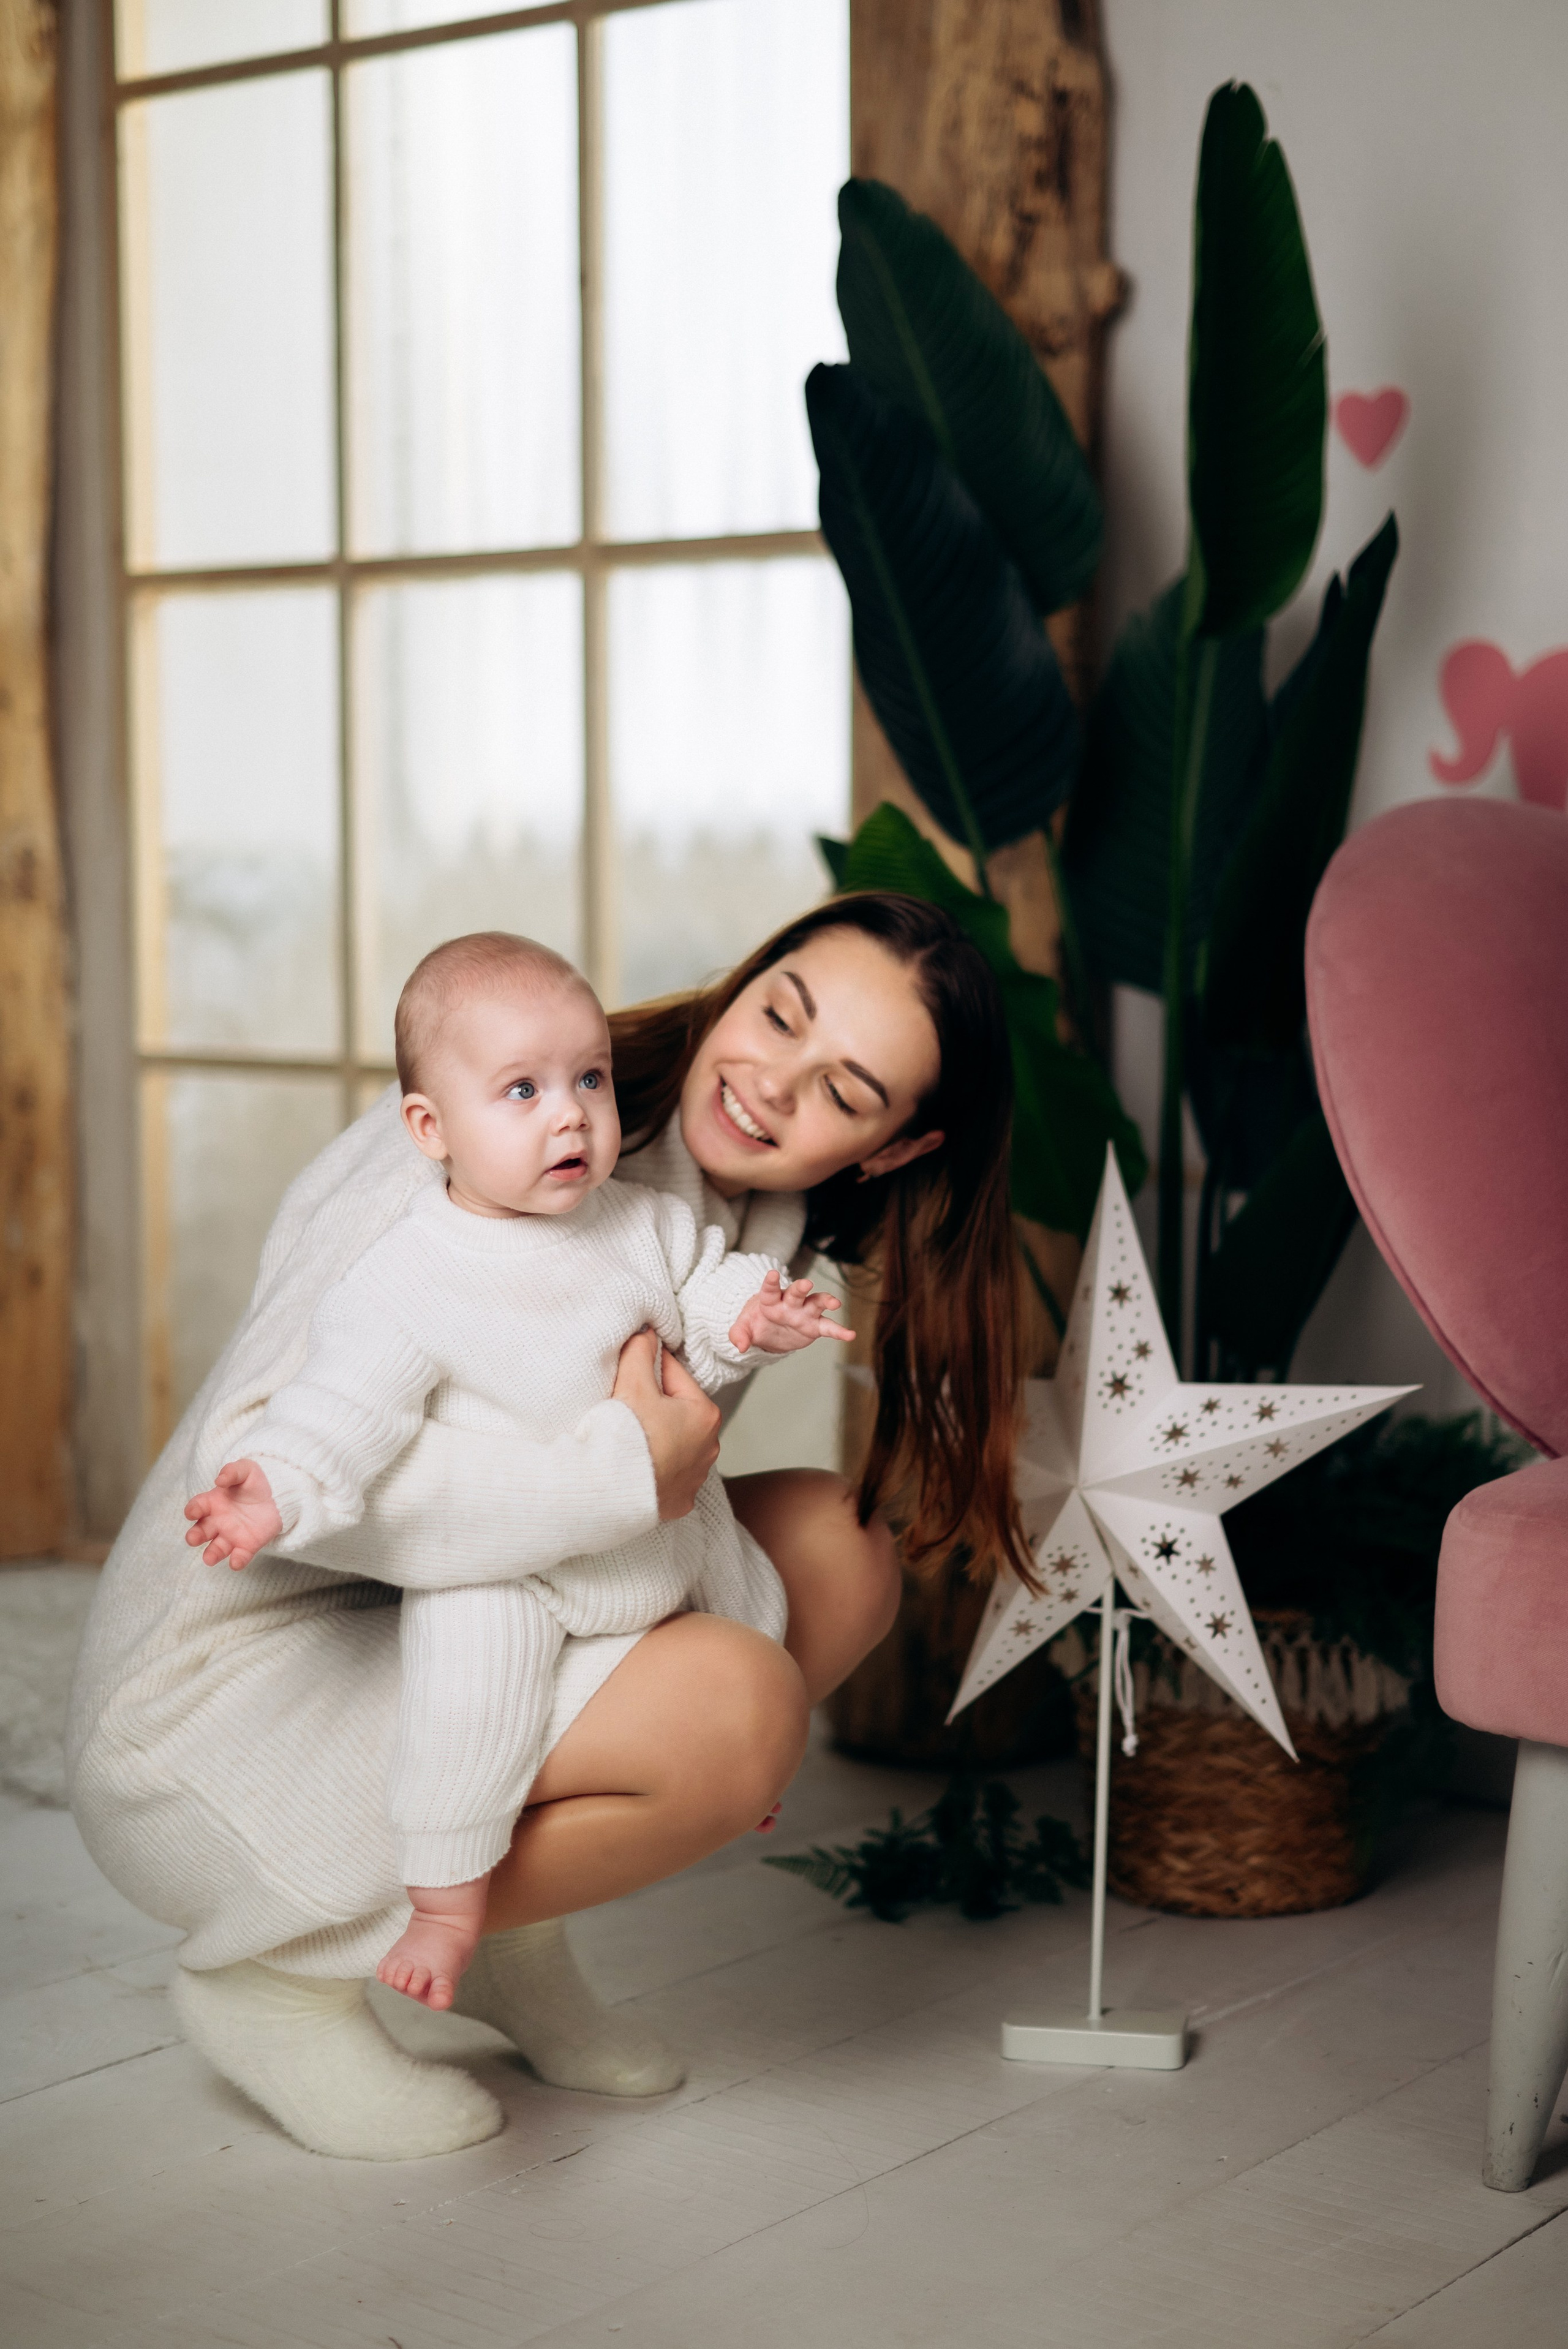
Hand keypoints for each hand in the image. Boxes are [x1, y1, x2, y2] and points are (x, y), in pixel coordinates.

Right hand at [183, 1458, 282, 1570]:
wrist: (279, 1494)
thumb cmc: (256, 1482)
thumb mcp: (246, 1469)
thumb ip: (232, 1471)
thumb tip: (219, 1480)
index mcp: (213, 1502)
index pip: (196, 1507)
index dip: (192, 1510)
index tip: (192, 1513)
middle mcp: (218, 1521)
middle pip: (200, 1532)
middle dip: (194, 1536)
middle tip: (193, 1539)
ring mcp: (232, 1535)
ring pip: (216, 1548)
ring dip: (211, 1554)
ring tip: (209, 1559)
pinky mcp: (247, 1545)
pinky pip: (240, 1556)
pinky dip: (237, 1561)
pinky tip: (236, 1562)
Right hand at [612, 1330, 720, 1520]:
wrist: (611, 1493)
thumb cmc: (626, 1439)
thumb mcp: (633, 1384)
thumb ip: (641, 1351)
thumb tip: (648, 1332)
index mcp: (705, 1414)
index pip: (674, 1375)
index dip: (647, 1368)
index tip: (629, 1370)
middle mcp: (709, 1447)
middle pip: (675, 1409)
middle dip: (654, 1404)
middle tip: (625, 1407)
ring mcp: (696, 1477)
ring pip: (674, 1442)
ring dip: (656, 1435)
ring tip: (629, 1436)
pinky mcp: (680, 1500)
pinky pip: (668, 1473)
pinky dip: (655, 1466)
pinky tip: (637, 1463)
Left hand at [729, 1270, 854, 1355]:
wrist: (769, 1332)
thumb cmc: (756, 1323)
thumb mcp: (743, 1328)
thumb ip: (738, 1334)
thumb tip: (740, 1346)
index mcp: (770, 1300)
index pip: (769, 1290)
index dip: (770, 1282)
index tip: (772, 1274)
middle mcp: (790, 1303)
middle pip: (796, 1292)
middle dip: (801, 1287)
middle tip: (806, 1283)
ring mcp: (804, 1313)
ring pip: (816, 1303)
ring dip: (825, 1301)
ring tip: (835, 1303)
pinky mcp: (815, 1326)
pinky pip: (828, 1328)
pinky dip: (839, 1331)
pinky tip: (850, 1335)